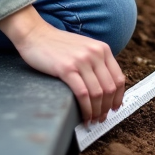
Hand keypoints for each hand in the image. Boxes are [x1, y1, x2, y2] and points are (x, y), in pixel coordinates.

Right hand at [0, 6, 125, 124]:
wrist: (35, 34)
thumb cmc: (57, 44)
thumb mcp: (84, 47)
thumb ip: (96, 62)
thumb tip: (106, 88)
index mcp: (102, 49)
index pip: (119, 78)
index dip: (118, 97)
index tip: (114, 108)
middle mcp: (95, 54)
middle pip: (110, 88)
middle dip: (107, 108)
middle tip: (101, 118)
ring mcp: (81, 61)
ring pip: (98, 94)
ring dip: (97, 112)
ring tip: (92, 120)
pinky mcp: (66, 69)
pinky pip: (83, 94)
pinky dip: (86, 109)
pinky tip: (84, 117)